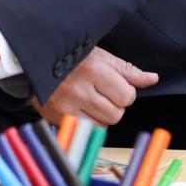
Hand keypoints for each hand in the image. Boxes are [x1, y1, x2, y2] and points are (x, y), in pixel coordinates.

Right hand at [31, 46, 158, 125]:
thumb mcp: (100, 56)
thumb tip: (153, 79)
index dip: (124, 92)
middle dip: (114, 105)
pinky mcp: (58, 117)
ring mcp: (67, 105)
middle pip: (117, 114)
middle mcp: (80, 89)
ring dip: (102, 115)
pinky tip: (80, 108)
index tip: (112, 85)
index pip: (127, 96)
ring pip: (104, 124)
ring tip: (89, 100)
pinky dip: (88, 121)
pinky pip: (87, 129)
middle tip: (100, 92)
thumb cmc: (70, 57)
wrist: (32, 62)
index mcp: (94, 69)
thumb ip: (127, 71)